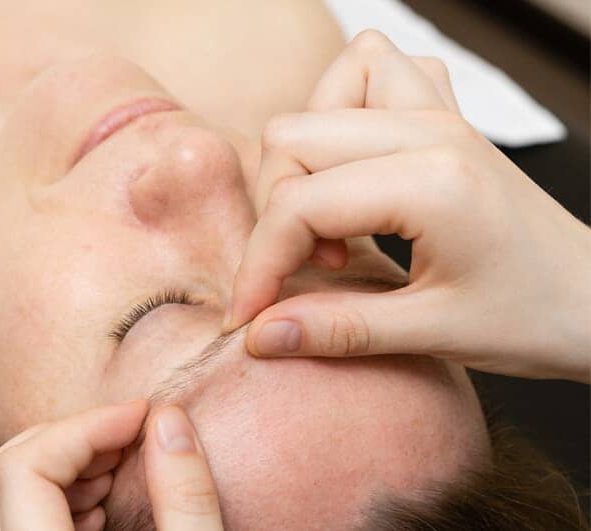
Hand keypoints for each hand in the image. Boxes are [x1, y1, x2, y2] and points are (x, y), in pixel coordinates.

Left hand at [0, 402, 223, 529]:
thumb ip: (188, 501)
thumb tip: (169, 420)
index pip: (25, 470)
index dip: (86, 428)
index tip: (141, 417)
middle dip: (60, 439)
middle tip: (123, 440)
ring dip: (45, 467)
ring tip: (110, 475)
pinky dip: (33, 498)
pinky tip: (90, 507)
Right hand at [226, 30, 590, 382]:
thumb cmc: (531, 320)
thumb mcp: (430, 335)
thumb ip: (334, 330)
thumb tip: (255, 335)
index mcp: (431, 182)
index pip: (298, 205)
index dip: (260, 265)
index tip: (249, 315)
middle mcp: (431, 130)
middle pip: (293, 137)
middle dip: (274, 212)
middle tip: (309, 270)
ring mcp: (440, 114)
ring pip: (326, 90)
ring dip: (304, 151)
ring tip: (328, 214)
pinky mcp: (445, 115)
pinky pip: (376, 70)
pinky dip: (345, 107)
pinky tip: (356, 165)